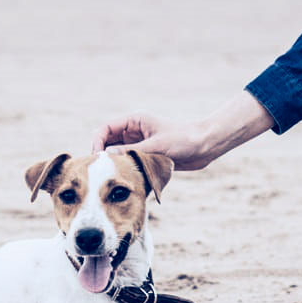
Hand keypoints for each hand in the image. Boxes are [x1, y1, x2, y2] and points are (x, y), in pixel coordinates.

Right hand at [93, 91, 273, 172]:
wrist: (204, 146)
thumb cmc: (183, 140)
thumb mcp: (156, 145)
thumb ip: (131, 151)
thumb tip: (108, 155)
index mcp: (134, 121)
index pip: (105, 128)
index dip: (97, 142)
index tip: (98, 158)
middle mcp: (134, 131)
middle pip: (108, 142)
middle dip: (103, 155)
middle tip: (100, 172)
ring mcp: (139, 144)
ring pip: (118, 154)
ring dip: (115, 164)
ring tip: (112, 178)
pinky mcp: (146, 156)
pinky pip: (129, 162)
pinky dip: (125, 170)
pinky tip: (125, 181)